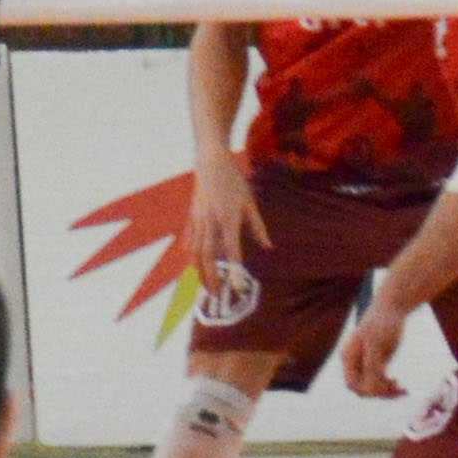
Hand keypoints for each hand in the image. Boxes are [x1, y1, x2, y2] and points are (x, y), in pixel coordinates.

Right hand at [181, 146, 264, 278]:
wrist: (210, 163)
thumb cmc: (234, 181)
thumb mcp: (250, 203)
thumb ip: (257, 227)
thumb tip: (267, 247)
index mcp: (228, 219)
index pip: (232, 251)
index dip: (234, 271)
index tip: (237, 288)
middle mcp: (210, 223)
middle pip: (208, 257)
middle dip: (211, 277)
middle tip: (217, 295)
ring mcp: (198, 221)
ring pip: (195, 252)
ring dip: (200, 272)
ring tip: (206, 286)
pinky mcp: (191, 218)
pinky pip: (190, 242)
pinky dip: (192, 257)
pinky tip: (195, 266)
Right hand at [341, 295, 410, 400]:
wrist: (392, 307)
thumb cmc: (383, 322)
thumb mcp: (377, 344)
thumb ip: (372, 366)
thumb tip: (370, 389)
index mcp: (349, 357)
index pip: (352, 384)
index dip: (367, 390)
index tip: (386, 387)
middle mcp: (354, 362)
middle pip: (362, 388)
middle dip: (379, 392)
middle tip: (399, 389)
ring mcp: (365, 363)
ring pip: (372, 387)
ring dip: (387, 392)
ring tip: (403, 390)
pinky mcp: (377, 363)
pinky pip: (380, 382)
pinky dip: (390, 386)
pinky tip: (402, 387)